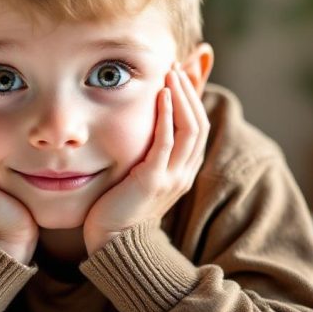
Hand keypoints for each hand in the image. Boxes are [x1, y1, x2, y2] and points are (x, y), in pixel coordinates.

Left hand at [83, 68, 209, 253]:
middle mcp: (183, 174)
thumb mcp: (138, 176)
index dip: (193, 99)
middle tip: (176, 66)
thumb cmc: (119, 210)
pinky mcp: (153, 181)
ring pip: (190, 129)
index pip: (198, 128)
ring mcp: (172, 178)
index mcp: (183, 172)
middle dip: (190, 92)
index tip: (180, 73)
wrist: (113, 245)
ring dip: (182, 97)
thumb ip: (146, 154)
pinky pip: (167, 143)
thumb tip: (143, 132)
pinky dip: (167, 116)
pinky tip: (162, 96)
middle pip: (199, 124)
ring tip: (171, 73)